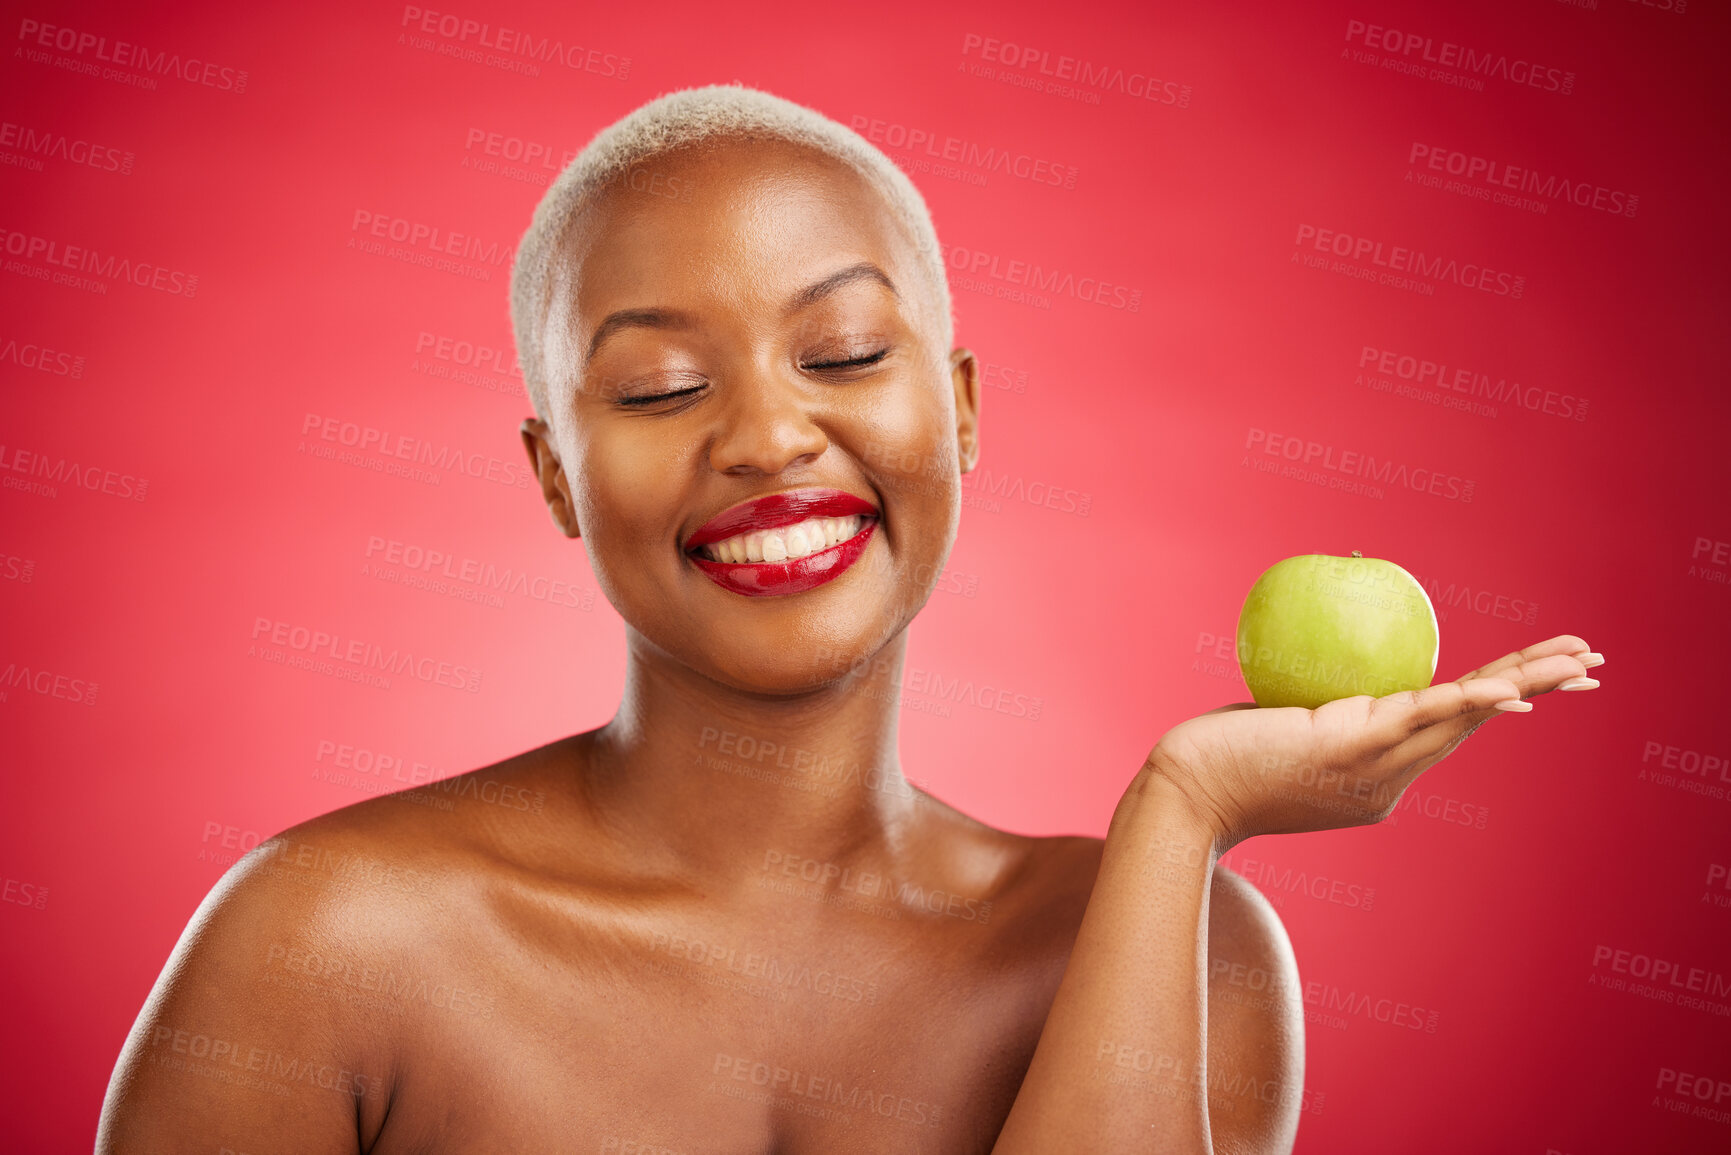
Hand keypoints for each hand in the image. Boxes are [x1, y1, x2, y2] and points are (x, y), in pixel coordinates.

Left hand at [1142, 634, 1601, 846]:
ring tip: (1580, 661)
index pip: (1449, 730)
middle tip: (1592, 665)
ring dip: (1529, 686)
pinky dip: (1471, 699)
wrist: (1185, 793)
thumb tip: (1322, 664)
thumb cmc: (1219, 759)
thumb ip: (1312, 706)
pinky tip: (1510, 686)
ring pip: (1466, 717)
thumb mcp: (1279, 728)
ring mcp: (1376, 767)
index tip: (1533, 690)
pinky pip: (1423, 715)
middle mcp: (1391, 780)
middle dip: (1538, 692)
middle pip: (1477, 723)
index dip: (1497, 707)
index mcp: (1379, 778)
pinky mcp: (1353, 746)